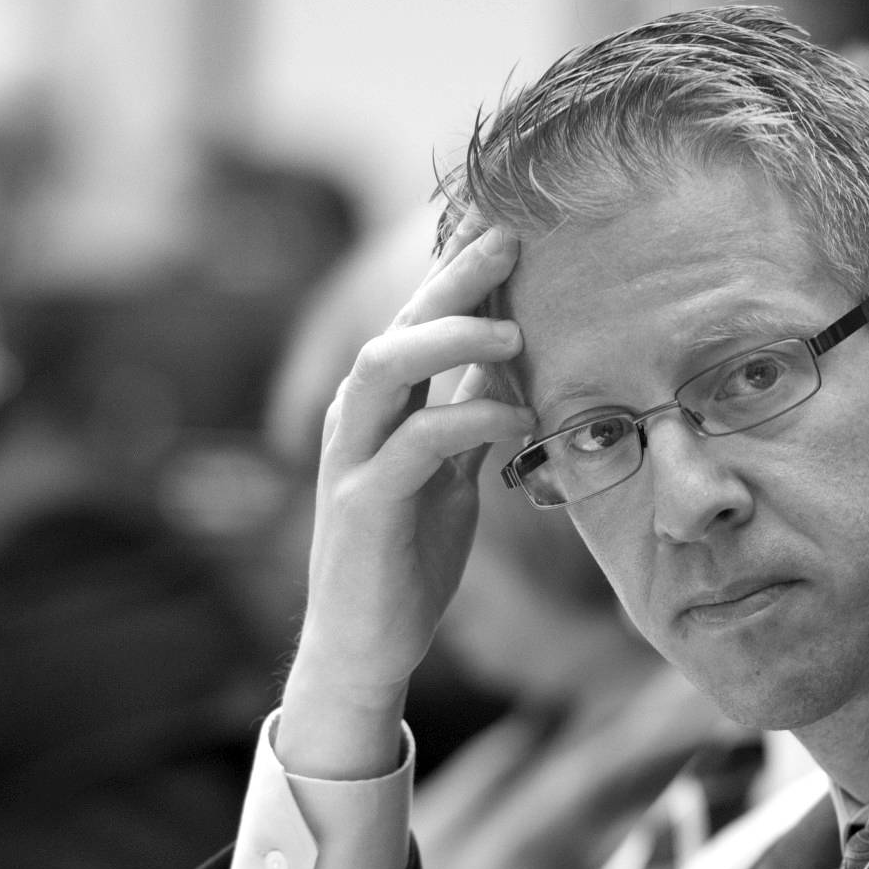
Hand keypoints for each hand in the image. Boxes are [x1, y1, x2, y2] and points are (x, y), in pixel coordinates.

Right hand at [279, 223, 534, 777]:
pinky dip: (468, 420)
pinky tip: (516, 417)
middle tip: (510, 239)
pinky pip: (414, 444)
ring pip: (384, 366)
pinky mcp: (363, 506)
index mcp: (378, 405)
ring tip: (514, 332)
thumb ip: (469, 416)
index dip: (457, 267)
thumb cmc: (408, 557)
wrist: (367, 646)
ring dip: (450, 338)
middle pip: (396, 322)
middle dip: (452, 276)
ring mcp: (352, 458)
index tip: (507, 222)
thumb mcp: (450, 474)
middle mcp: (356, 418)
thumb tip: (510, 364)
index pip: (416, 317)